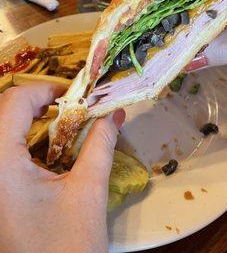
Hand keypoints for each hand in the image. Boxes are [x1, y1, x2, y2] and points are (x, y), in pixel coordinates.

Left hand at [0, 83, 124, 252]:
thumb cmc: (67, 246)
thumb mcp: (88, 191)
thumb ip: (101, 144)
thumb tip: (115, 114)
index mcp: (0, 164)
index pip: (15, 102)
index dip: (46, 89)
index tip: (75, 94)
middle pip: (5, 112)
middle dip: (39, 102)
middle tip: (71, 106)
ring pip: (2, 129)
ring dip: (31, 119)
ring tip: (63, 123)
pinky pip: (3, 150)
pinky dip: (24, 139)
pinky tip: (48, 148)